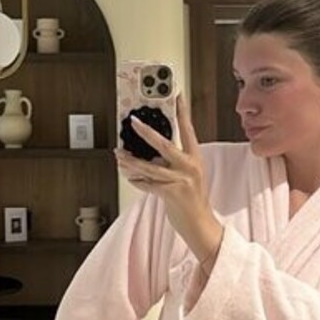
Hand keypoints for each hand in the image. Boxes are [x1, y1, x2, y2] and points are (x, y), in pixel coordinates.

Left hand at [115, 93, 223, 266]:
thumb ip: (173, 162)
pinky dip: (136, 181)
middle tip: (133, 122)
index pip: (189, 130)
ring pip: (150, 166)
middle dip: (146, 132)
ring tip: (119, 155)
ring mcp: (181, 180)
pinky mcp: (172, 194)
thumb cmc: (192, 200)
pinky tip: (128, 177)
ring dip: (131, 161)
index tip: (177, 95)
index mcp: (195, 158)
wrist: (200, 224)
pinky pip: (148, 184)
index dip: (182, 111)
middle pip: (165, 144)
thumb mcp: (188, 175)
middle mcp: (189, 167)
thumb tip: (150, 154)